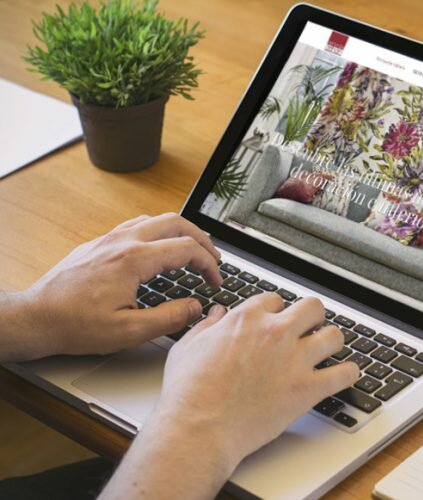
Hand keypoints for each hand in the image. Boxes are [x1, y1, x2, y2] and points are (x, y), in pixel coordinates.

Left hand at [11, 213, 222, 359]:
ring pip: (157, 219)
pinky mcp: (100, 242)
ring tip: (193, 250)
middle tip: (213, 259)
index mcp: (134, 260)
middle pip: (176, 223)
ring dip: (181, 231)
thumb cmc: (75, 324)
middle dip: (202, 239)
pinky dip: (159, 231)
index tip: (215, 281)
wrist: (36, 317)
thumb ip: (168, 318)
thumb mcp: (128, 332)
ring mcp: (110, 238)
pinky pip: (138, 224)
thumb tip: (195, 307)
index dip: (209, 264)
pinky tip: (160, 247)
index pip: (186, 249)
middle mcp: (123, 241)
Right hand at [101, 294, 358, 498]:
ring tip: (328, 350)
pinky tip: (344, 375)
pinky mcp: (307, 388)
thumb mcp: (188, 347)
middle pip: (313, 307)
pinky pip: (344, 374)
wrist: (200, 428)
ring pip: (334, 335)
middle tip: (309, 328)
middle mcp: (276, 332)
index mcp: (247, 318)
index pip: (276, 299)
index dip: (276, 311)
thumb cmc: (189, 392)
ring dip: (332, 342)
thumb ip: (206, 326)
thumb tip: (216, 313)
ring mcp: (295, 359)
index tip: (276, 321)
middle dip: (312, 316)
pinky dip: (348, 374)